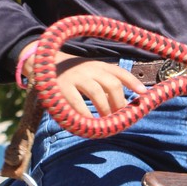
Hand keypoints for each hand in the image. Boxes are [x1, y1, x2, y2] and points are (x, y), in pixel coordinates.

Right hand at [19, 45, 146, 117]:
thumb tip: (125, 104)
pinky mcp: (62, 87)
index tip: (144, 93)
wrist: (42, 63)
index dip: (133, 82)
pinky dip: (85, 114)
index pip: (119, 73)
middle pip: (112, 84)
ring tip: (106, 121)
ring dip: (105, 110)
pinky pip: (77, 102)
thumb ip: (105, 84)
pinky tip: (89, 123)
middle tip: (119, 116)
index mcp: (98, 65)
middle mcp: (89, 69)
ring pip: (97, 93)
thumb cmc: (72, 73)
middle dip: (119, 103)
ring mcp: (75, 77)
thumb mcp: (90, 73)